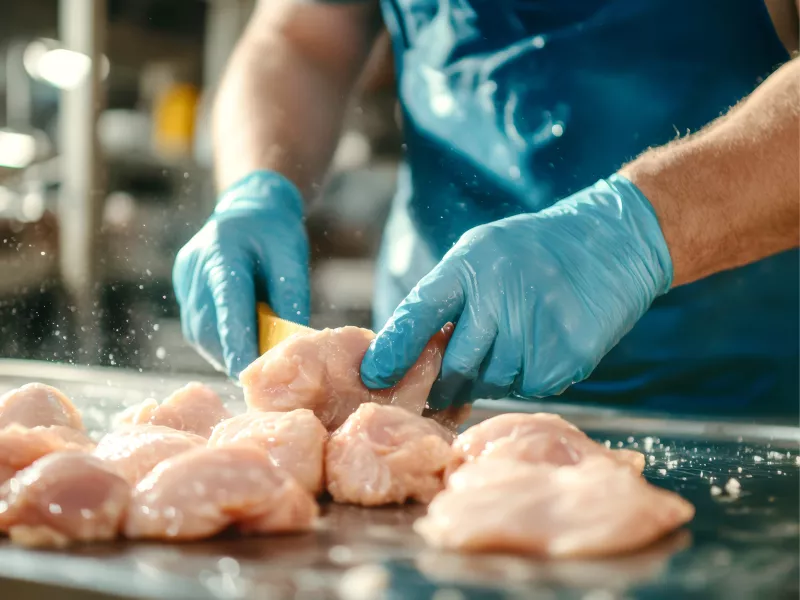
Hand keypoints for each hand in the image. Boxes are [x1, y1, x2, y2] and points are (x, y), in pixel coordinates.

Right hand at [173, 171, 309, 376]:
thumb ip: (290, 299)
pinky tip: (237, 343)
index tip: (247, 372)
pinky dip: (217, 341)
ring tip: (250, 360)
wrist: (250, 207)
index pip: (227, 305)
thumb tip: (291, 345)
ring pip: (198, 331)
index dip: (236, 342)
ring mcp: (184, 276)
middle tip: (258, 373)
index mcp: (223, 252)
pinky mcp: (182, 286)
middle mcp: (195, 265)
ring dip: (223, 352)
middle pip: (208, 325)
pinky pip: (196, 325)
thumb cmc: (275, 234)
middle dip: (231, 353)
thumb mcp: (292, 260)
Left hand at [360, 175, 672, 408]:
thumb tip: (406, 355)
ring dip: (488, 377)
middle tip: (437, 391)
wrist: (613, 244)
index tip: (373, 376)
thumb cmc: (532, 251)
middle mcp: (500, 295)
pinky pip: (527, 387)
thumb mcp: (481, 254)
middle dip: (441, 384)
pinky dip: (524, 377)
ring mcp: (536, 328)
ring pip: (491, 382)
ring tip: (508, 344)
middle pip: (454, 365)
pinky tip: (537, 348)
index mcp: (471, 265)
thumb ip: (445, 298)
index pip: (418, 313)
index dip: (392, 350)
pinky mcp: (567, 356)